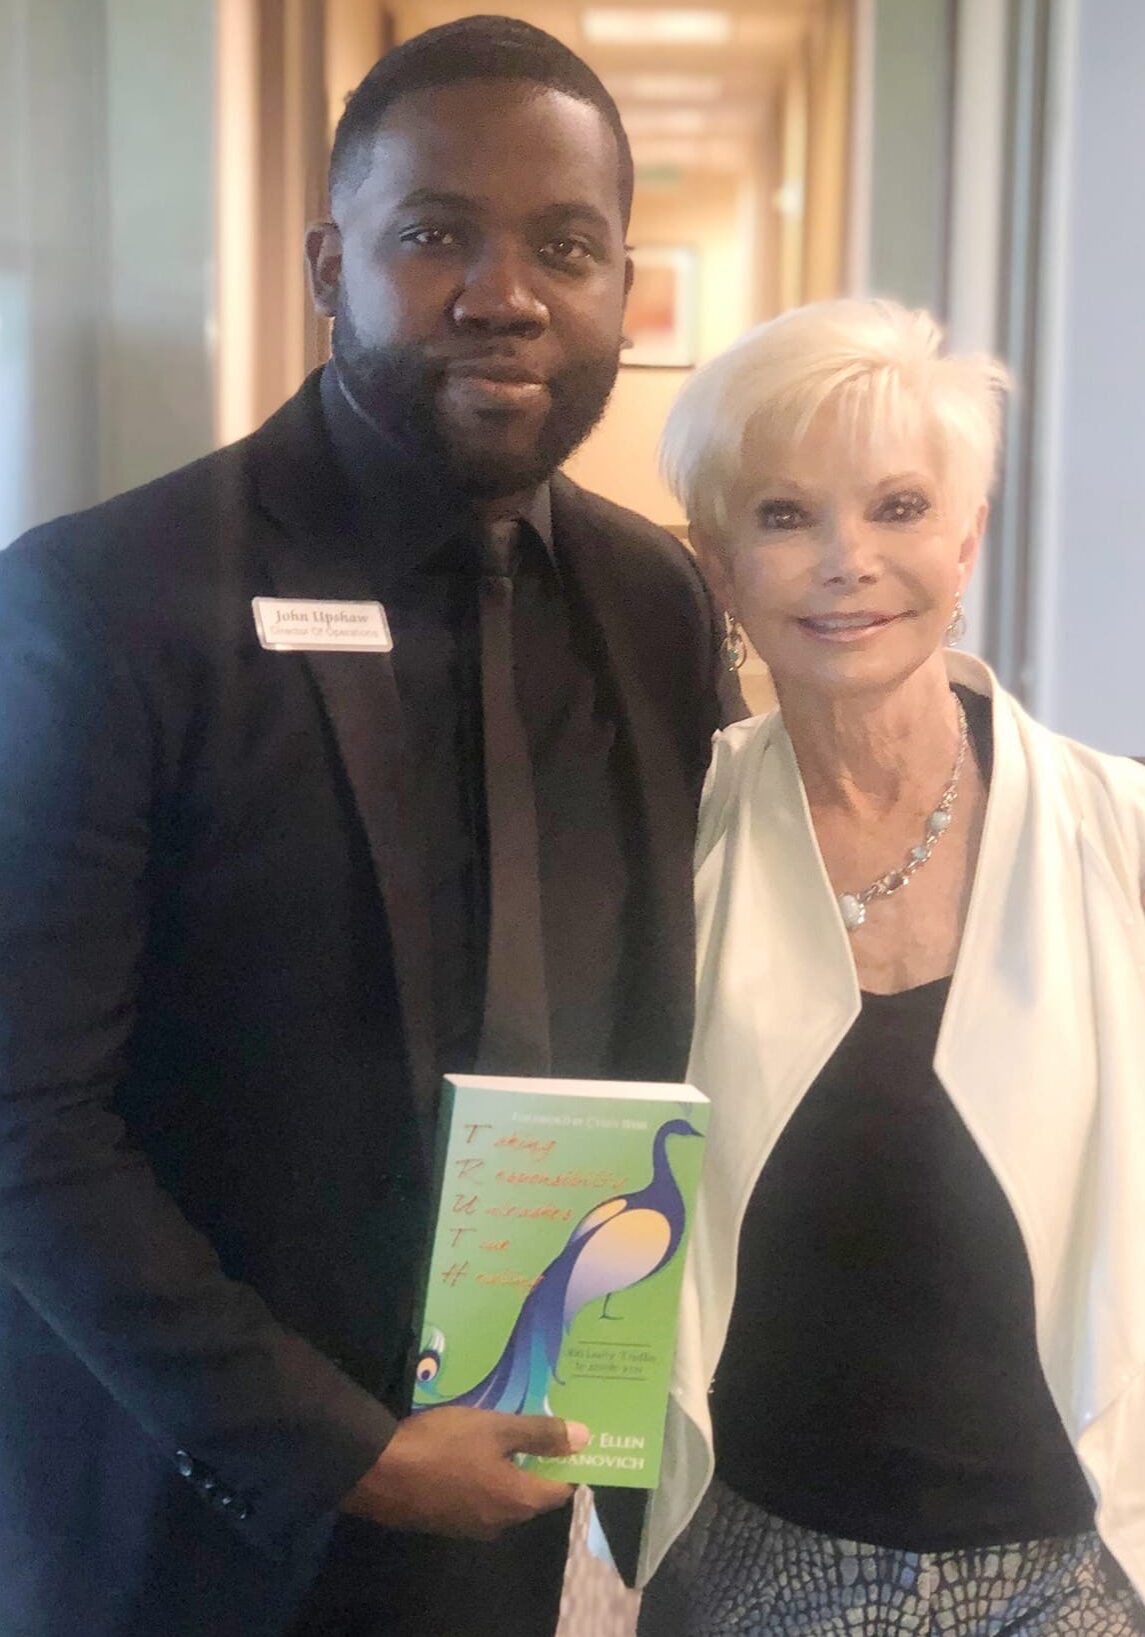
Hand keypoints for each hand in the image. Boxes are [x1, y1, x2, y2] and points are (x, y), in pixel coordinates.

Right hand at [341, 1407, 587, 1539]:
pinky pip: (477, 1498)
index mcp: (519, 1501)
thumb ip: (540, 1434)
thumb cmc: (444, 1445)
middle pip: (532, 1493)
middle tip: (534, 1425)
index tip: (567, 1434)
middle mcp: (501, 1523)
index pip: (561, 1488)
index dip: (568, 1462)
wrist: (379, 1472)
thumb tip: (584, 1438)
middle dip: (537, 1462)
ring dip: (508, 1469)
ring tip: (501, 1432)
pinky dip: (482, 1477)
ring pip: (503, 1496)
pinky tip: (468, 1449)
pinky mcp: (446, 1521)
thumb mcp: (496, 1428)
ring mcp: (471, 1527)